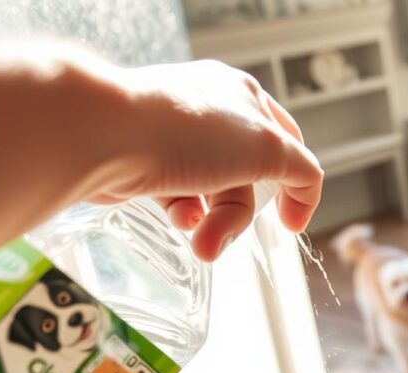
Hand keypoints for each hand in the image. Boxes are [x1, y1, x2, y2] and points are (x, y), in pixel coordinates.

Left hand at [91, 59, 322, 259]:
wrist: (101, 135)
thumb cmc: (186, 131)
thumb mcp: (266, 148)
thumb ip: (299, 169)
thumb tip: (305, 188)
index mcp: (244, 96)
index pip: (289, 142)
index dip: (299, 186)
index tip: (291, 225)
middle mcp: (211, 112)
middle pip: (249, 177)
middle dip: (239, 215)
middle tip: (223, 239)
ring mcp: (176, 136)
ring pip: (213, 191)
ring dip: (213, 222)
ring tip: (199, 241)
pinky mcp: (145, 159)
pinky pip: (179, 196)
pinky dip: (184, 213)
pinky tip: (177, 218)